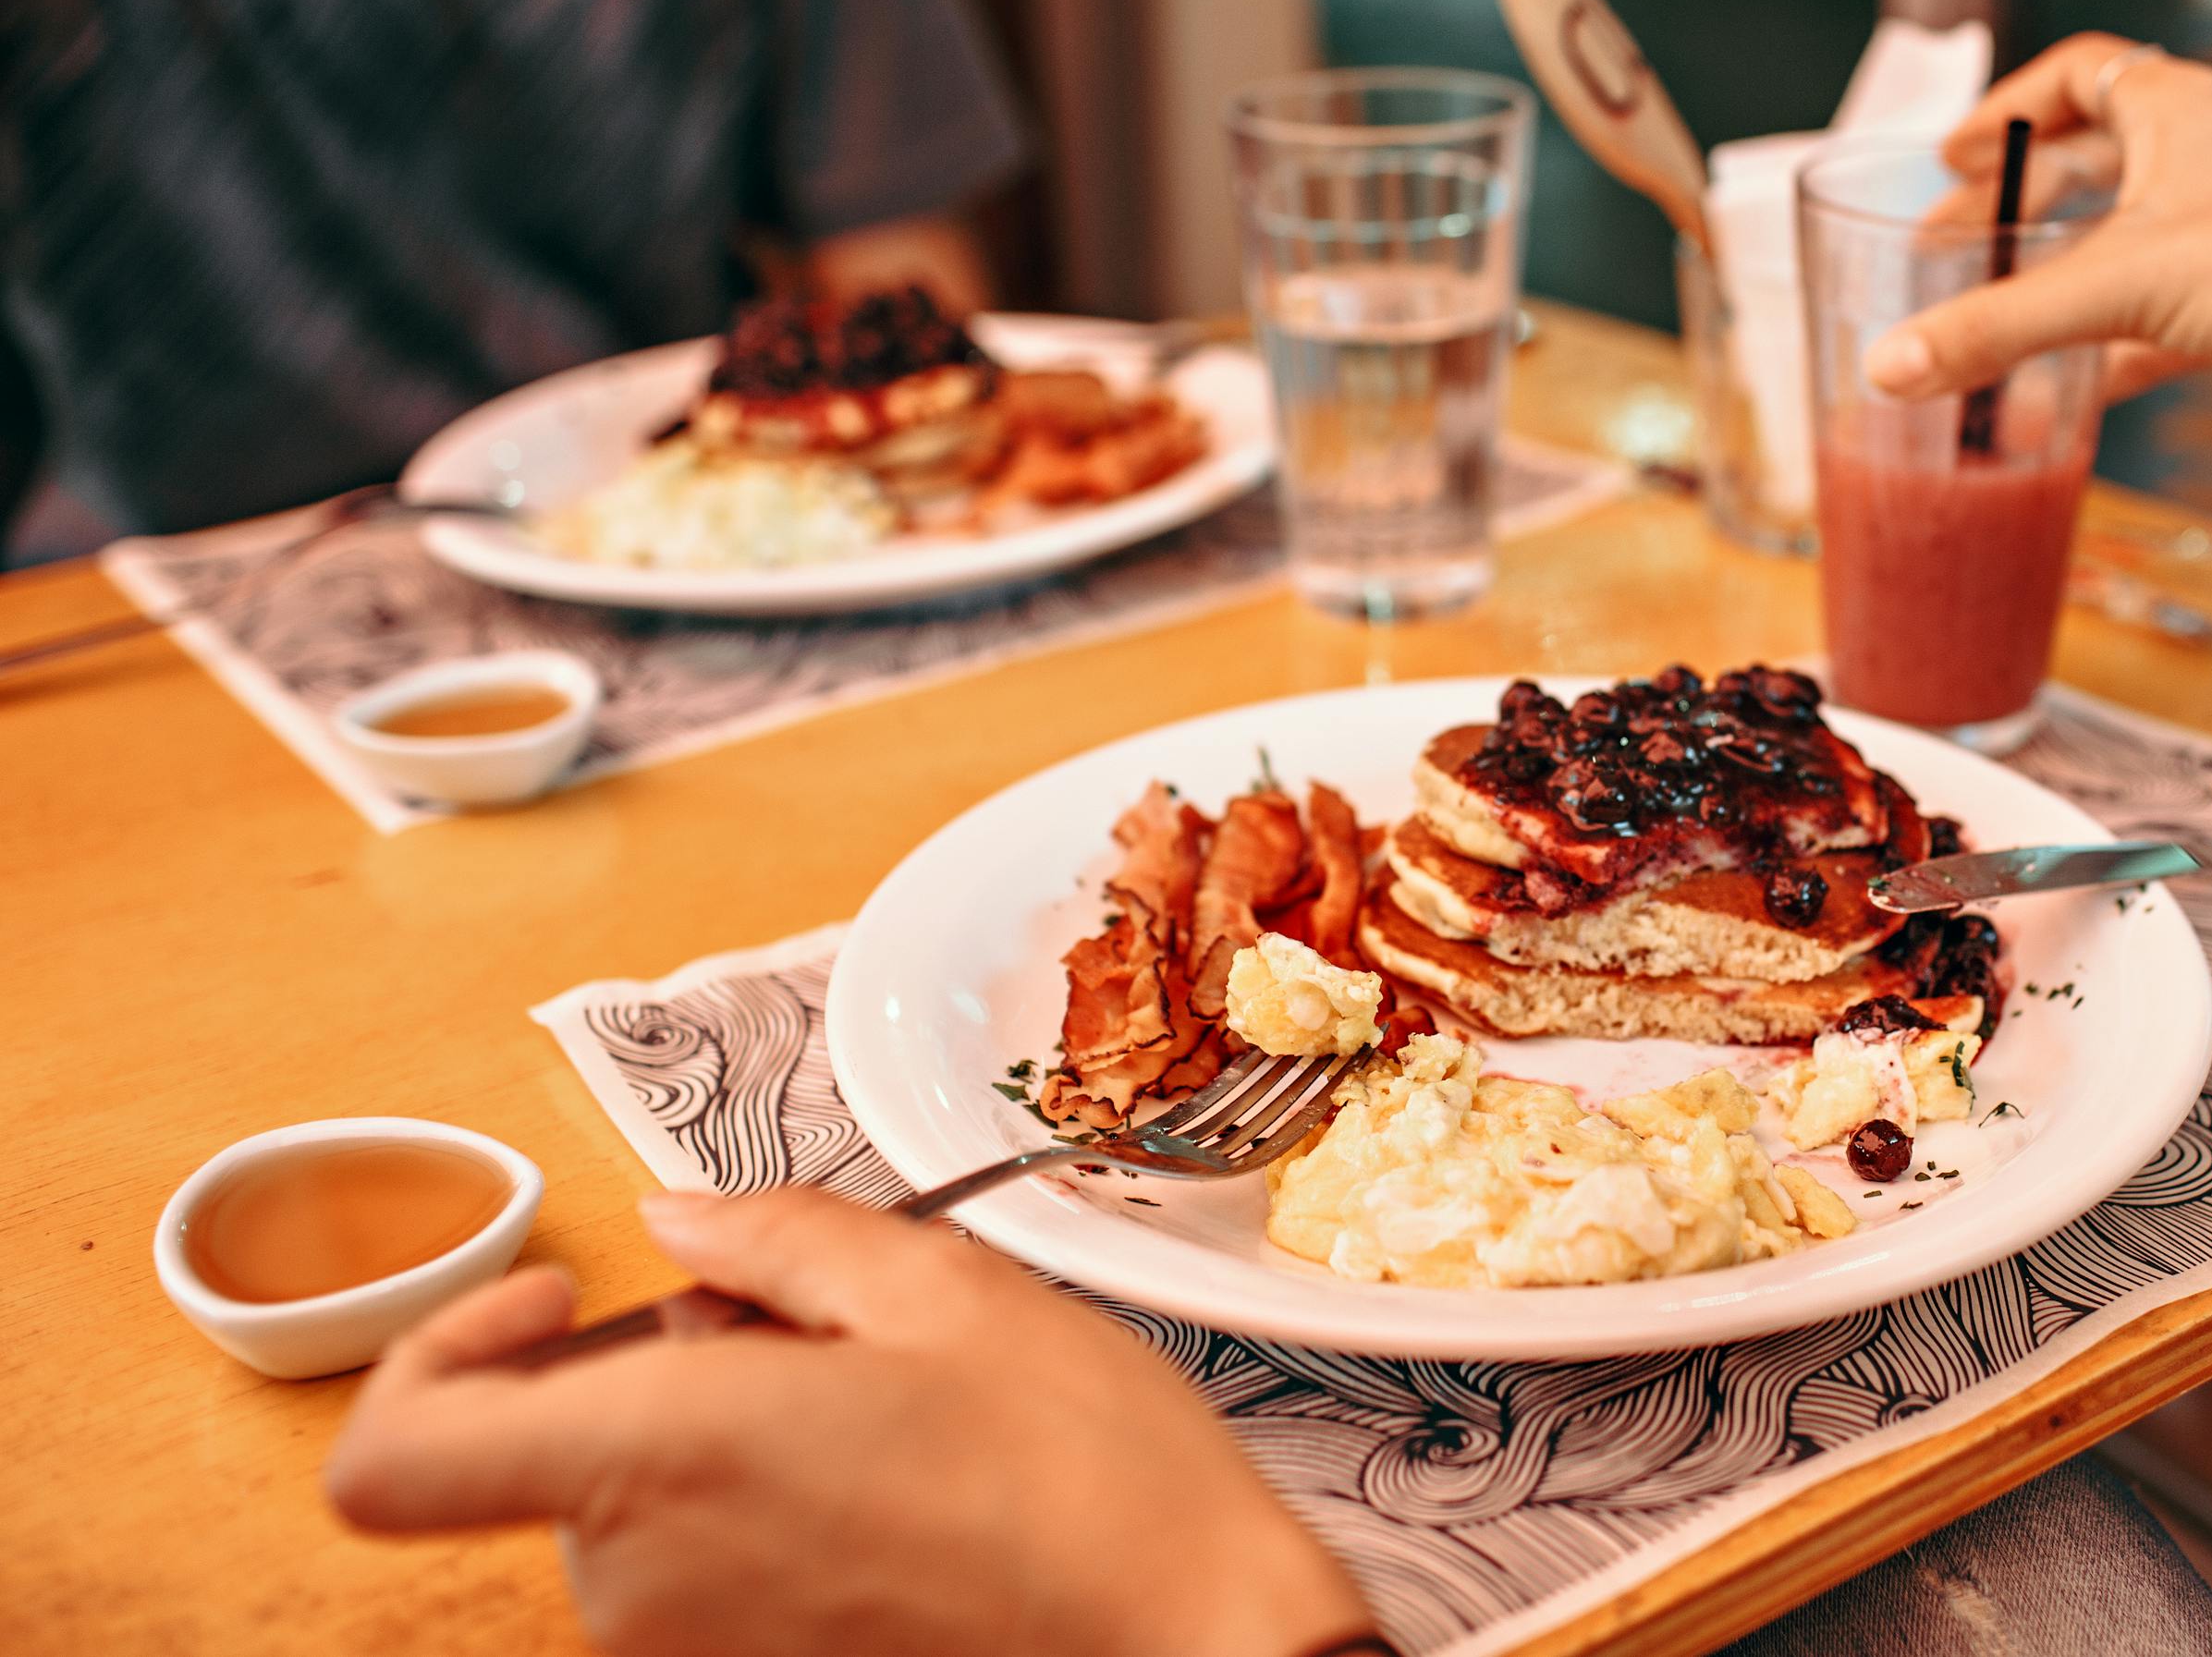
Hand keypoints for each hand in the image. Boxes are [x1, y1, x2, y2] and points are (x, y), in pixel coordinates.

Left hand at [327, 1188, 1377, 1656]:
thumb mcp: (946, 1292)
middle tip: (825, 1335)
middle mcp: (640, 1588)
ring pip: (645, 1517)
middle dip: (667, 1375)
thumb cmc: (1086, 1480)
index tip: (555, 1301)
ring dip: (729, 1446)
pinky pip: (704, 1585)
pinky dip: (767, 1519)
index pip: (395, 1459)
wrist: (1191, 1645)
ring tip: (890, 1417)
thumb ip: (776, 1239)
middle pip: (560, 1460)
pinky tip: (897, 1492)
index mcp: (662, 1462)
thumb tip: (676, 1223)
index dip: (435, 1357)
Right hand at [1869, 34, 2211, 447]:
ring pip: (2116, 247)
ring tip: (1985, 315)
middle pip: (2085, 167)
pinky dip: (2098, 350)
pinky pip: (2148, 320)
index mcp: (2176, 110)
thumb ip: (1995, 326)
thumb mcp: (2118, 286)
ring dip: (2051, 282)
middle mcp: (2202, 161)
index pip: (2079, 74)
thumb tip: (1889, 365)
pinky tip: (2059, 391)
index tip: (1957, 151)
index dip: (2012, 108)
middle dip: (2013, 206)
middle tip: (1946, 245)